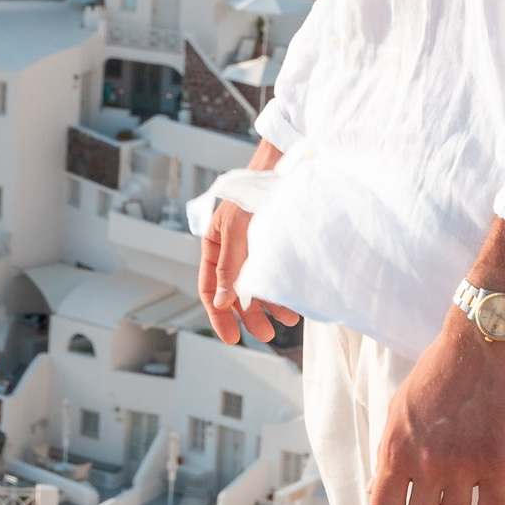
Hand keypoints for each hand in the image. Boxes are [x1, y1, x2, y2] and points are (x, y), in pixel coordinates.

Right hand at [200, 144, 298, 346]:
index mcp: (214, 244)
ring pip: (257, 286)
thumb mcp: (239, 231)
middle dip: (249, 316)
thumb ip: (231, 267)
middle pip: (234, 292)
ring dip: (270, 306)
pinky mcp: (275, 245)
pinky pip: (275, 274)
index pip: (209, 289)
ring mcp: (254, 248)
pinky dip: (283, 290)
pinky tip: (294, 303)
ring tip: (288, 321)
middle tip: (266, 335)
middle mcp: (231, 249)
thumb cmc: (257, 192)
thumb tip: (222, 304)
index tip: (231, 339)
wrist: (288, 165)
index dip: (219, 316)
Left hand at [368, 315, 504, 504]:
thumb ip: (386, 452)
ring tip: (458, 500)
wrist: (481, 346)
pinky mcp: (499, 465)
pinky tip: (486, 504)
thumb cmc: (436, 373)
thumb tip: (376, 490)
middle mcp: (427, 465)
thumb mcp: (397, 409)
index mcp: (396, 450)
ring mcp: (465, 467)